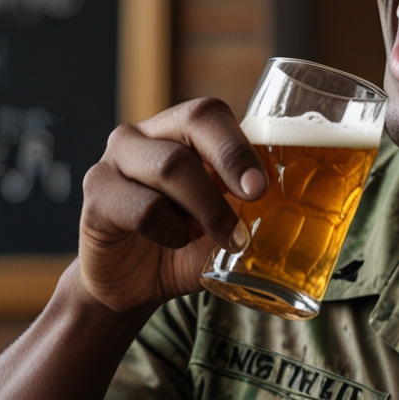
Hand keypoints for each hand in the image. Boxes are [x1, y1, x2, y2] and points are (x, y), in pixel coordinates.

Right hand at [77, 98, 266, 312]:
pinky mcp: (97, 196)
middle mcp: (143, 136)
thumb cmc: (183, 246)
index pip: (209, 113)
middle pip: (191, 122)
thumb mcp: (224, 224)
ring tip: (228, 238)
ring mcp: (114, 161)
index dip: (239, 144)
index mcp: (178, 132)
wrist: (131, 286)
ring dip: (208, 208)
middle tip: (254, 197)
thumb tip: (302, 203)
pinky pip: (143, 207)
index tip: (262, 186)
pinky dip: (170, 231)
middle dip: (231, 160)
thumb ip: (250, 207)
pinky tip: (175, 242)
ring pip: (170, 167)